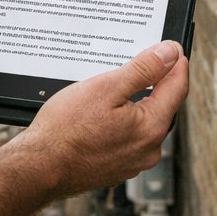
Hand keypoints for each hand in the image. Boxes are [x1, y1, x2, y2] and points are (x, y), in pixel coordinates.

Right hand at [13, 40, 188, 195]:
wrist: (38, 168)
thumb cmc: (66, 130)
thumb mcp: (106, 87)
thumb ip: (143, 69)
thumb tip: (170, 53)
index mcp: (151, 127)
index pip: (178, 87)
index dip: (176, 62)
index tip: (172, 47)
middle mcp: (148, 149)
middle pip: (163, 105)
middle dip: (156, 81)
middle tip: (143, 58)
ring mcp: (133, 162)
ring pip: (143, 122)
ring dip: (137, 102)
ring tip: (117, 84)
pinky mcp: (116, 168)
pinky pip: (128, 137)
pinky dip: (123, 121)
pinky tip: (103, 112)